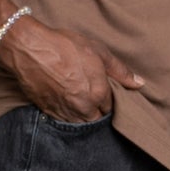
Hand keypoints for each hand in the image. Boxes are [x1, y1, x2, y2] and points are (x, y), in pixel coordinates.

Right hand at [0, 15, 143, 121]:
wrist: (30, 48)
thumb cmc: (64, 46)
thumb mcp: (98, 52)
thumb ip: (120, 71)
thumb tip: (139, 84)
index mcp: (99, 94)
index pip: (111, 109)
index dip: (108, 100)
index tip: (104, 92)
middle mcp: (83, 107)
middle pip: (97, 119)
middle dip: (98, 111)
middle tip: (92, 97)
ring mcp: (65, 112)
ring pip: (80, 124)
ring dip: (83, 116)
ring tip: (79, 101)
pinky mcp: (48, 112)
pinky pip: (63, 122)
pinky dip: (67, 116)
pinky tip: (65, 103)